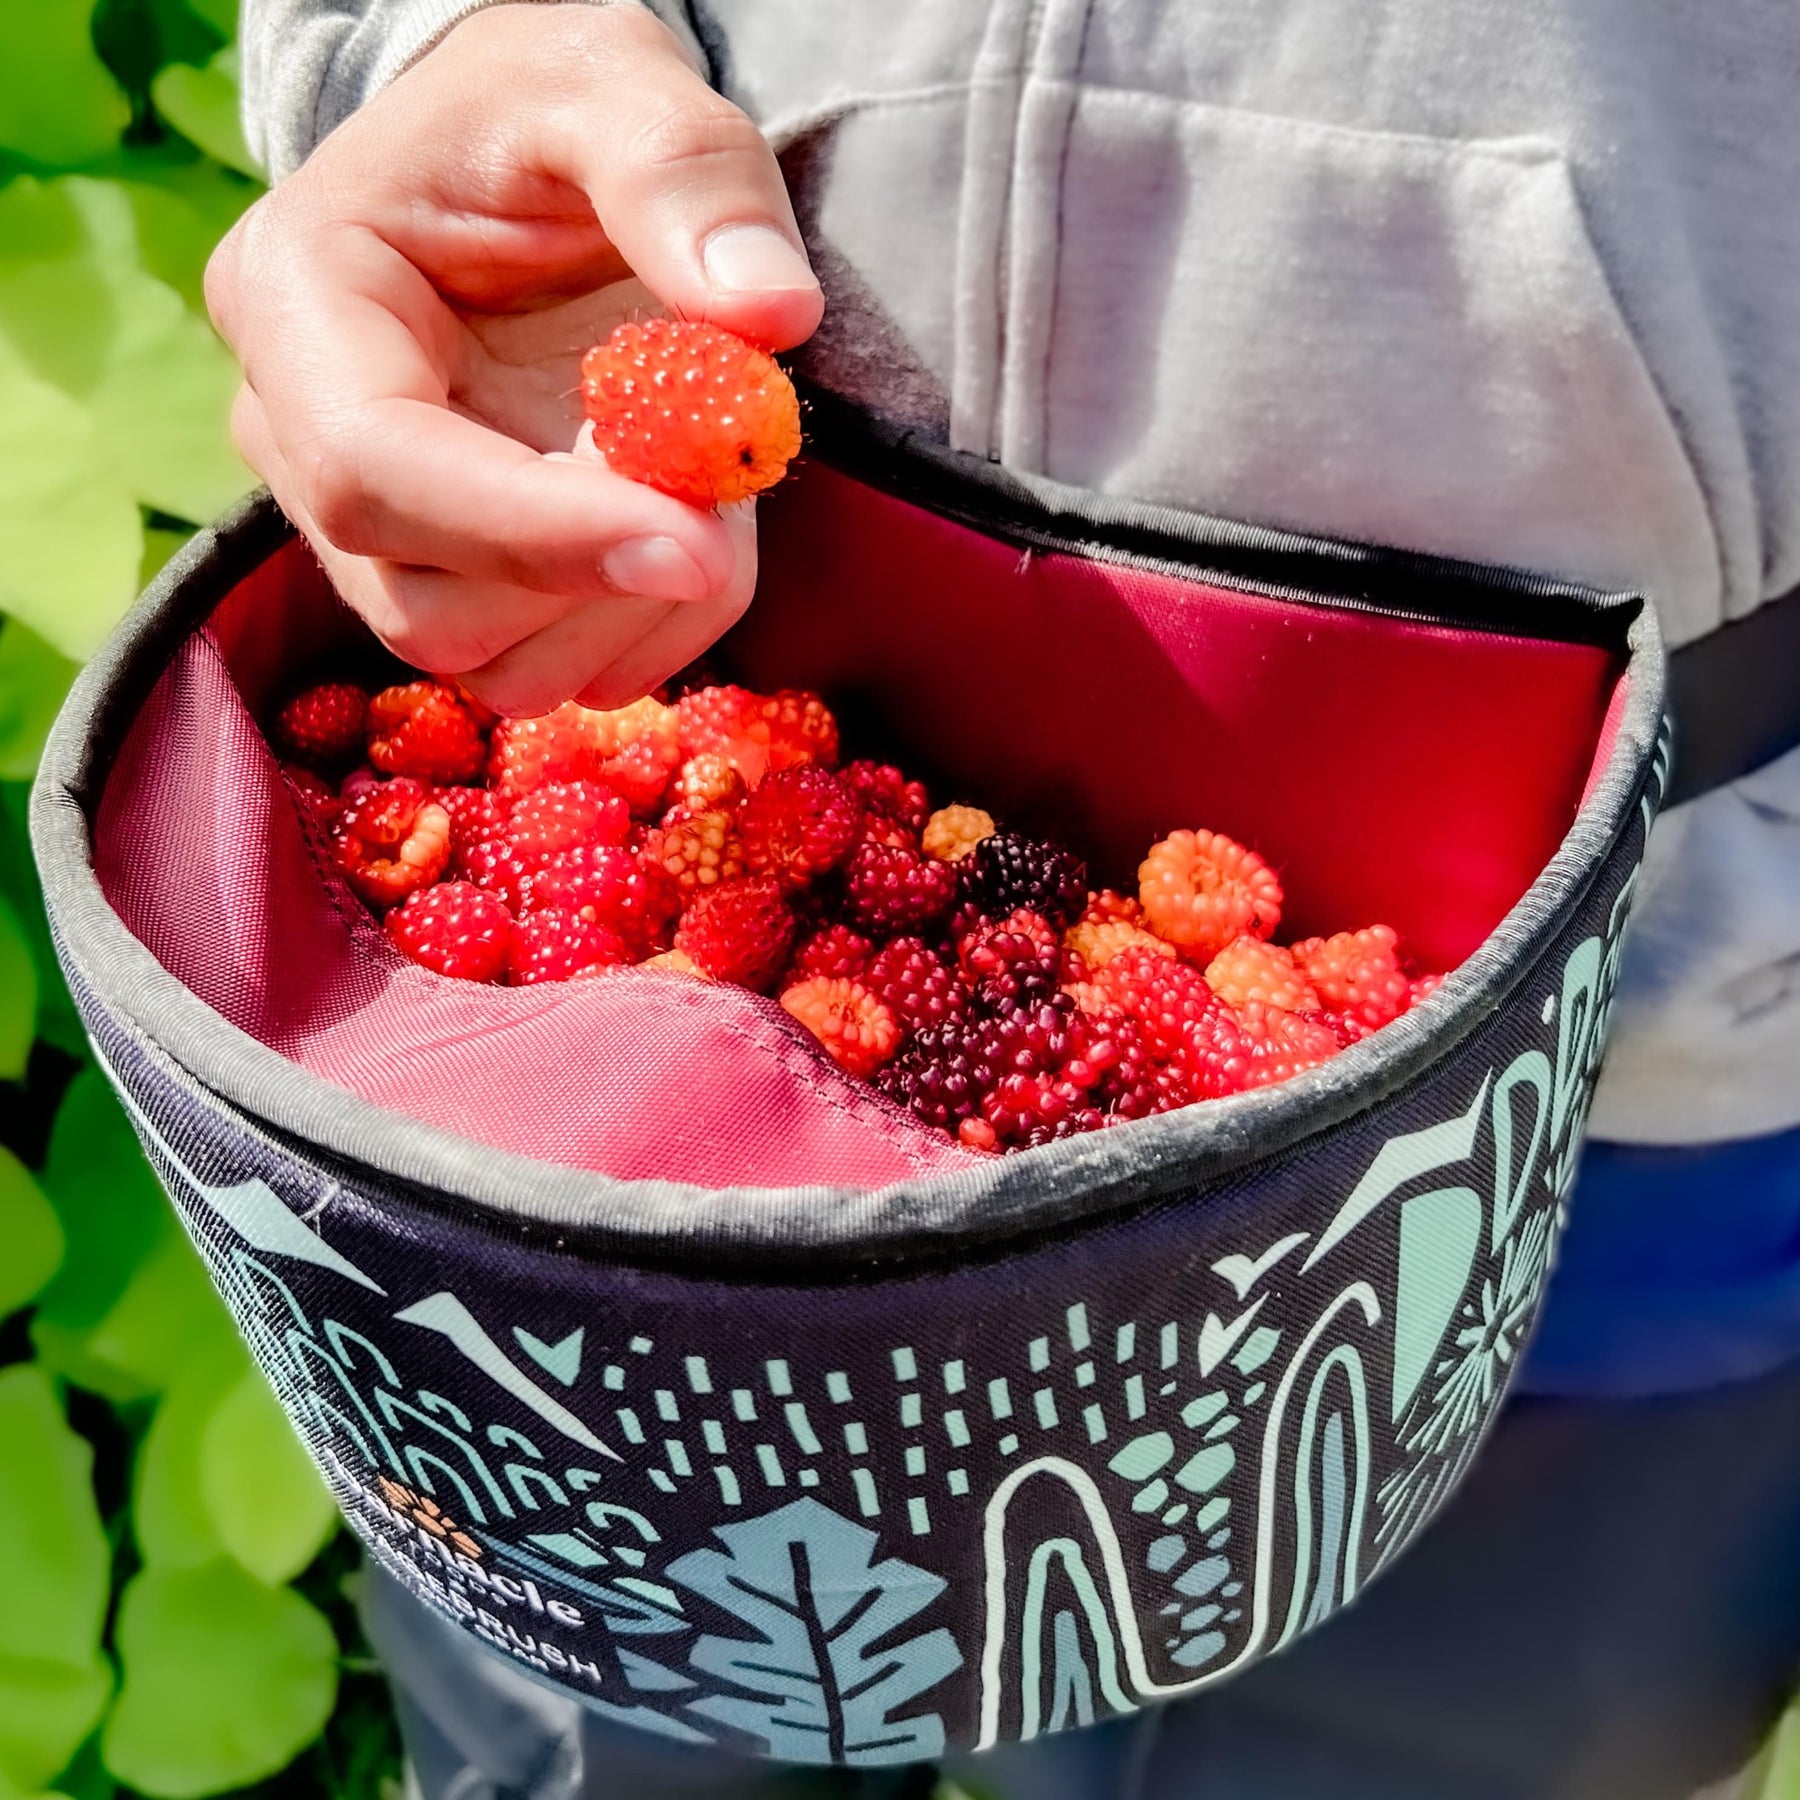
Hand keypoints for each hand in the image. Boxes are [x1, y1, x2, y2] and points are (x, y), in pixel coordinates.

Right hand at [205, 1, 821, 714]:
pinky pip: (556, 673)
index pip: (377, 472)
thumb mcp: (613, 86)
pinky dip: (654, 628)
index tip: (698, 539)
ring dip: (639, 610)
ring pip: (498, 667)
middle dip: (602, 576)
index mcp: (300, 303)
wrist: (527, 161)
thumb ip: (685, 176)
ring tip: (706, 486)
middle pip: (429, 609)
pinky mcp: (456, 586)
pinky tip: (694, 528)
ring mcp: (376, 534)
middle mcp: (304, 442)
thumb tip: (769, 314)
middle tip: (717, 477)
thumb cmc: (546, 111)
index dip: (539, 534)